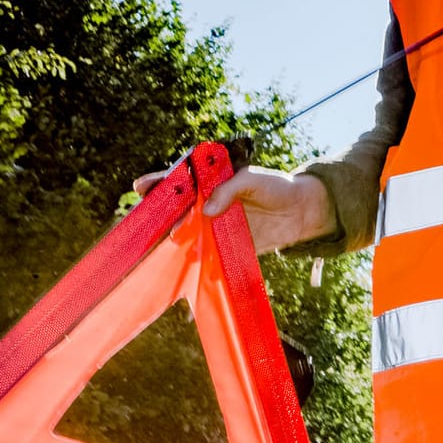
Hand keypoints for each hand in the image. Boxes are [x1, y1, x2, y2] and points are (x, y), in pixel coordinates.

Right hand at [133, 166, 335, 253]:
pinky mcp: (225, 245)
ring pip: (186, 231)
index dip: (160, 183)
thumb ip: (229, 189)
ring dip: (174, 238)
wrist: (300, 212)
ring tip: (164, 241)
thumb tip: (206, 210)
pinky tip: (187, 262)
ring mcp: (214, 225)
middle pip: (176, 208)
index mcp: (210, 181)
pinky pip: (206, 252)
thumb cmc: (276, 187)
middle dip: (160, 214)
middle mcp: (207, 203)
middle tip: (147, 220)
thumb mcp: (253, 180)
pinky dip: (196, 258)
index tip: (142, 187)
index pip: (179, 180)